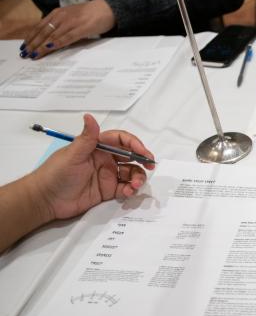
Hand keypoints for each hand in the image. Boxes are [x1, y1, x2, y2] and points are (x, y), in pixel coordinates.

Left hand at [20, 0, 115, 59]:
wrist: (108, 8)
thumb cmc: (90, 13)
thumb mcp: (71, 16)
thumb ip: (61, 24)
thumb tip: (51, 36)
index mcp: (58, 13)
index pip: (40, 26)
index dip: (31, 36)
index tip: (24, 46)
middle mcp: (61, 17)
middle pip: (43, 32)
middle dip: (33, 43)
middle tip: (25, 53)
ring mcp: (71, 22)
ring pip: (52, 35)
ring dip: (41, 46)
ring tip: (34, 55)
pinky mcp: (81, 28)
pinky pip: (66, 37)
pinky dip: (57, 43)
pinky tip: (49, 49)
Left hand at [30, 114, 154, 221]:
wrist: (46, 200)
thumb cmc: (57, 173)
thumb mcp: (72, 155)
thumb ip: (86, 138)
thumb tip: (89, 116)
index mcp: (98, 147)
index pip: (122, 140)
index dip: (135, 144)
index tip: (143, 152)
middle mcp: (105, 159)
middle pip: (131, 157)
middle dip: (142, 160)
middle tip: (150, 166)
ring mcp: (107, 175)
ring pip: (131, 173)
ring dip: (138, 177)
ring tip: (135, 185)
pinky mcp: (107, 191)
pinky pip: (125, 188)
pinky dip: (130, 190)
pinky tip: (128, 192)